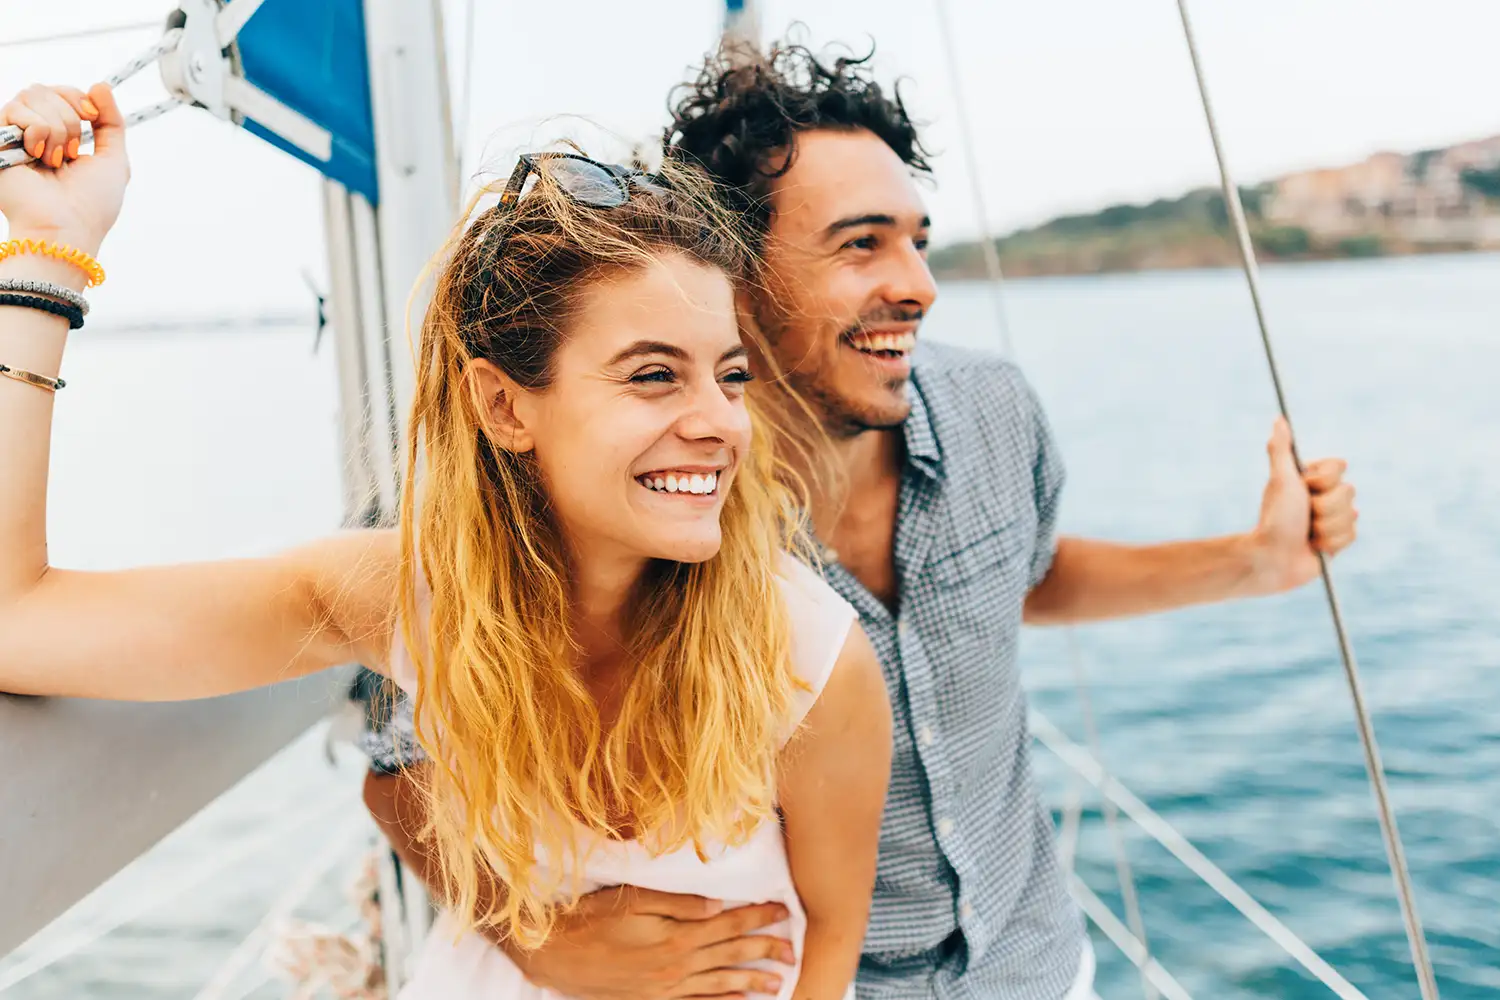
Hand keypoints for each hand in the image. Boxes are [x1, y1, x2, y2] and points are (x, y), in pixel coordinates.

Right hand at [0, 83, 129, 255]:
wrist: (67, 229)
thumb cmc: (92, 204)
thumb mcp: (114, 159)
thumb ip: (111, 122)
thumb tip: (100, 84)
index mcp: (58, 138)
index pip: (61, 92)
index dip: (78, 98)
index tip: (91, 117)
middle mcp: (33, 134)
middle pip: (46, 89)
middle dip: (69, 117)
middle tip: (72, 153)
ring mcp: (13, 136)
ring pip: (32, 94)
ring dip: (57, 128)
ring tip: (56, 160)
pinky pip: (15, 110)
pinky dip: (37, 131)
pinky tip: (38, 156)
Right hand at [510, 886, 794, 999]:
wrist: (554, 954)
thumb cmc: (591, 919)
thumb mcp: (635, 900)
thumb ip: (679, 903)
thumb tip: (717, 904)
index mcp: (676, 937)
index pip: (729, 923)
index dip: (758, 916)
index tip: (783, 911)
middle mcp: (677, 967)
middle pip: (731, 955)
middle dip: (764, 950)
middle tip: (792, 948)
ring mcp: (666, 989)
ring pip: (720, 983)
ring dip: (751, 981)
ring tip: (778, 981)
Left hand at [1250, 417, 1357, 591]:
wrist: (1273, 559)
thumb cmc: (1275, 518)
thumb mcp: (1280, 480)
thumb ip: (1281, 449)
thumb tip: (1278, 419)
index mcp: (1311, 478)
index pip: (1340, 466)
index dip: (1322, 480)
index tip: (1303, 489)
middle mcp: (1324, 495)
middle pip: (1348, 492)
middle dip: (1324, 507)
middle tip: (1303, 516)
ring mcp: (1332, 517)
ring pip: (1351, 515)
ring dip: (1325, 527)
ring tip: (1306, 534)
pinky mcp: (1338, 539)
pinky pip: (1352, 535)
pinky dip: (1331, 542)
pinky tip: (1315, 546)